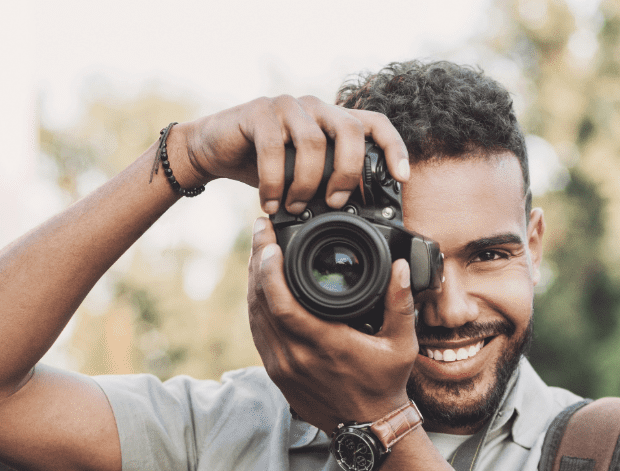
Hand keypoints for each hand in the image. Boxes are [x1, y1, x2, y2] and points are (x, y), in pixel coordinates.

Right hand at [169, 96, 409, 214]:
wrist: (217, 150)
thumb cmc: (267, 166)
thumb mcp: (307, 177)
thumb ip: (331, 184)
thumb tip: (360, 216)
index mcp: (335, 121)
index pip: (376, 124)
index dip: (394, 149)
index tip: (402, 178)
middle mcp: (317, 107)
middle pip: (350, 131)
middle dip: (348, 172)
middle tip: (335, 202)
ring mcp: (289, 106)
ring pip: (313, 142)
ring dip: (307, 183)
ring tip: (295, 208)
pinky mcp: (259, 112)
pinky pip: (275, 147)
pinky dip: (274, 181)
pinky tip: (270, 204)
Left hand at [247, 217, 418, 431]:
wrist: (367, 427)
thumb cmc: (385, 384)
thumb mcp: (402, 344)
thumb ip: (400, 303)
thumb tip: (401, 267)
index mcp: (324, 345)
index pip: (281, 303)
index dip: (269, 270)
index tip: (269, 241)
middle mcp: (295, 356)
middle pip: (260, 302)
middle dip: (256, 262)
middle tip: (260, 230)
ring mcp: (281, 366)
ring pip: (254, 316)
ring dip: (253, 281)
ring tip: (258, 250)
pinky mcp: (276, 373)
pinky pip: (257, 331)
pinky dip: (256, 305)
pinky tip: (260, 286)